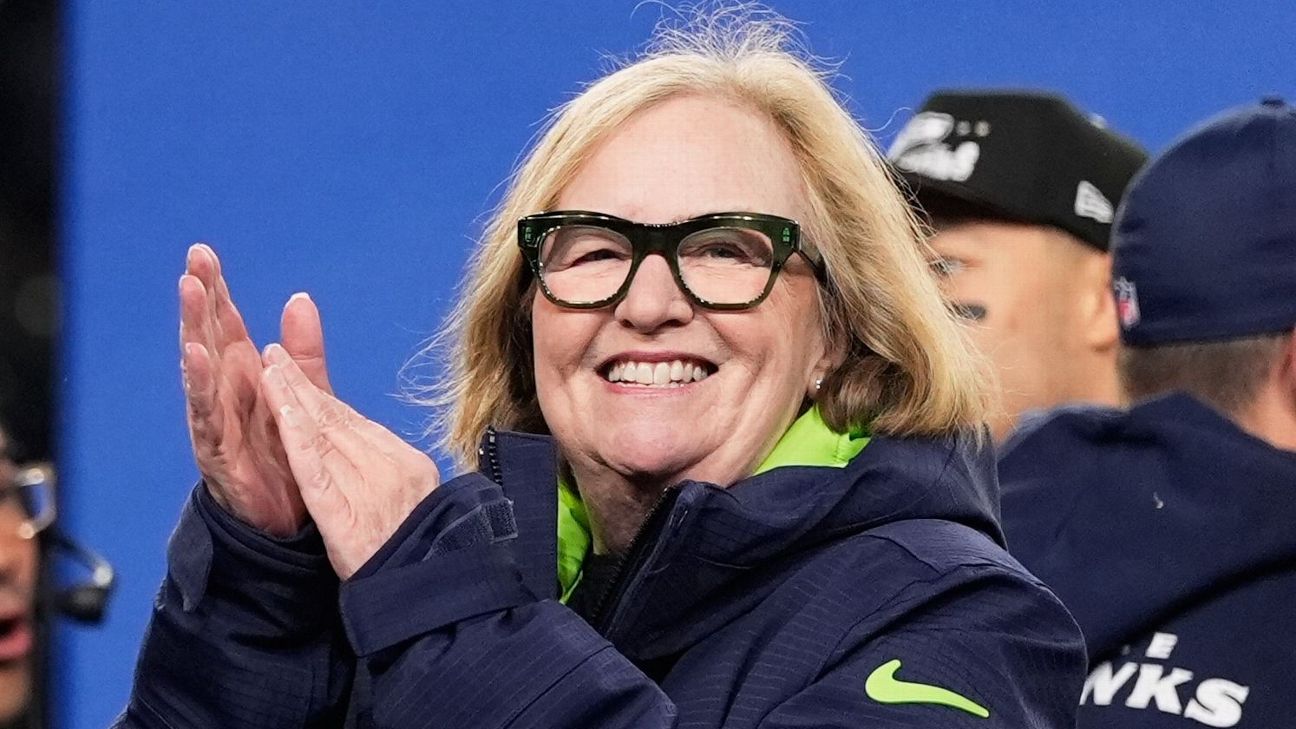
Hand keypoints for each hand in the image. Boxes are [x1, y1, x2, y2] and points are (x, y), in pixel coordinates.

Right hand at [179, 244, 334, 536]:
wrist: (286, 523)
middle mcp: (225, 396)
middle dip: (200, 299)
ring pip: (201, 370)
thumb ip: (302, 353)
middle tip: (194, 261)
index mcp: (244, 379)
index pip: (226, 326)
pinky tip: (197, 357)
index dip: (216, 290)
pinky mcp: (218, 453)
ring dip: (195, 330)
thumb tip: (300, 298)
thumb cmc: (285, 458)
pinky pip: (207, 416)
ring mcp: (217, 423)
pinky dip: (201, 385)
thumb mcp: (301, 396)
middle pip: (208, 338)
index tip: (204, 252)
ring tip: (190, 294)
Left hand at [260, 343, 441, 578]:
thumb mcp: (417, 507)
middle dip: (302, 386)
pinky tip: (281, 414)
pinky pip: (318, 471)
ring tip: (268, 370)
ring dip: (294, 400)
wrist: (430, 594)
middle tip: (273, 354)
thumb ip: (392, 478)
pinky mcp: (347, 514)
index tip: (295, 373)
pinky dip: (298, 439)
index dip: (322, 396)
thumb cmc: (421, 557)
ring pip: (325, 436)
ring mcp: (370, 490)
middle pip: (338, 420)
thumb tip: (375, 456)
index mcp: (408, 465)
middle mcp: (391, 469)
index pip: (356, 424)